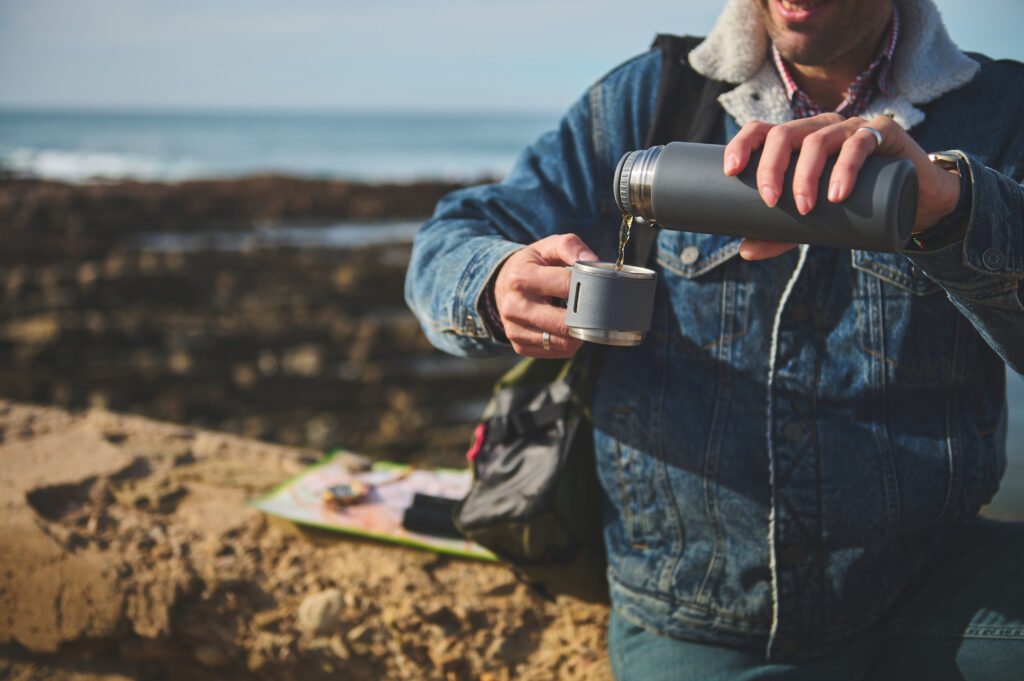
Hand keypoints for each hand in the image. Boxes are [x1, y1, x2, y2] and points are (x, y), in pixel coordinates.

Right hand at [493, 233, 597, 357]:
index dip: (588, 286)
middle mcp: (514, 307)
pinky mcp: (520, 347)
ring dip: (580, 332)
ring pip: (564, 342)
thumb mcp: (547, 247)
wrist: (501, 286)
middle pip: (565, 323)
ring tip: (580, 316)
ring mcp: (514, 330)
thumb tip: (592, 262)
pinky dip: (569, 342)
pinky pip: (558, 352)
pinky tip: (567, 327)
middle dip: (587, 316)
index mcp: (521, 278)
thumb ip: (571, 246)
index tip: (598, 286)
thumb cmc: (532, 265)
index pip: (567, 287)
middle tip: (597, 307)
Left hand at [722, 113, 961, 259]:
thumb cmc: (852, 204)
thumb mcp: (812, 221)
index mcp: (797, 140)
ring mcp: (850, 127)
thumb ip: (779, 233)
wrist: (911, 200)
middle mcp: (820, 127)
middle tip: (770, 200)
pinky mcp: (881, 133)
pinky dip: (845, 169)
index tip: (730, 171)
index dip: (743, 143)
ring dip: (806, 174)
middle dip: (771, 166)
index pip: (763, 130)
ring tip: (805, 208)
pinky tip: (837, 193)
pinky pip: (859, 144)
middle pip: (785, 134)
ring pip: (818, 140)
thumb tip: (744, 251)